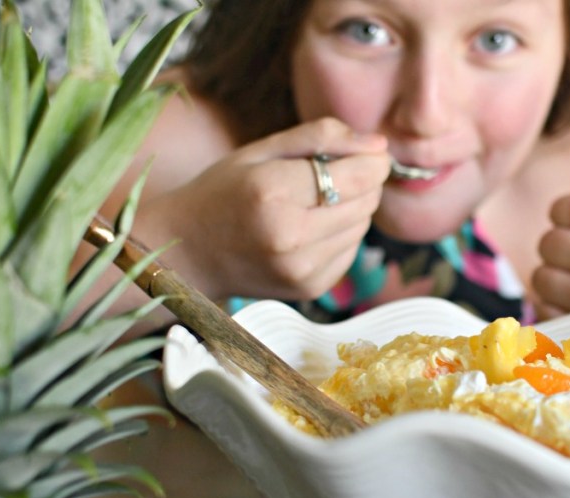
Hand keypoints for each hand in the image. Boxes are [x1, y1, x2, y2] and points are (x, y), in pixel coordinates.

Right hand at [140, 117, 389, 301]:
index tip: (368, 153)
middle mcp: (290, 236)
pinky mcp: (310, 288)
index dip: (373, 160)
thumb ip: (322, 137)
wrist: (188, 252)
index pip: (358, 175)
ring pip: (363, 226)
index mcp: (273, 192)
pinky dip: (340, 235)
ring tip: (312, 203)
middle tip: (331, 175)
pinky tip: (308, 229)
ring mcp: (301, 269)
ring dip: (351, 208)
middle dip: (362, 182)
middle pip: (366, 200)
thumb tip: (380, 145)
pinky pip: (351, 250)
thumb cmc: (223, 192)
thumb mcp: (262, 150)